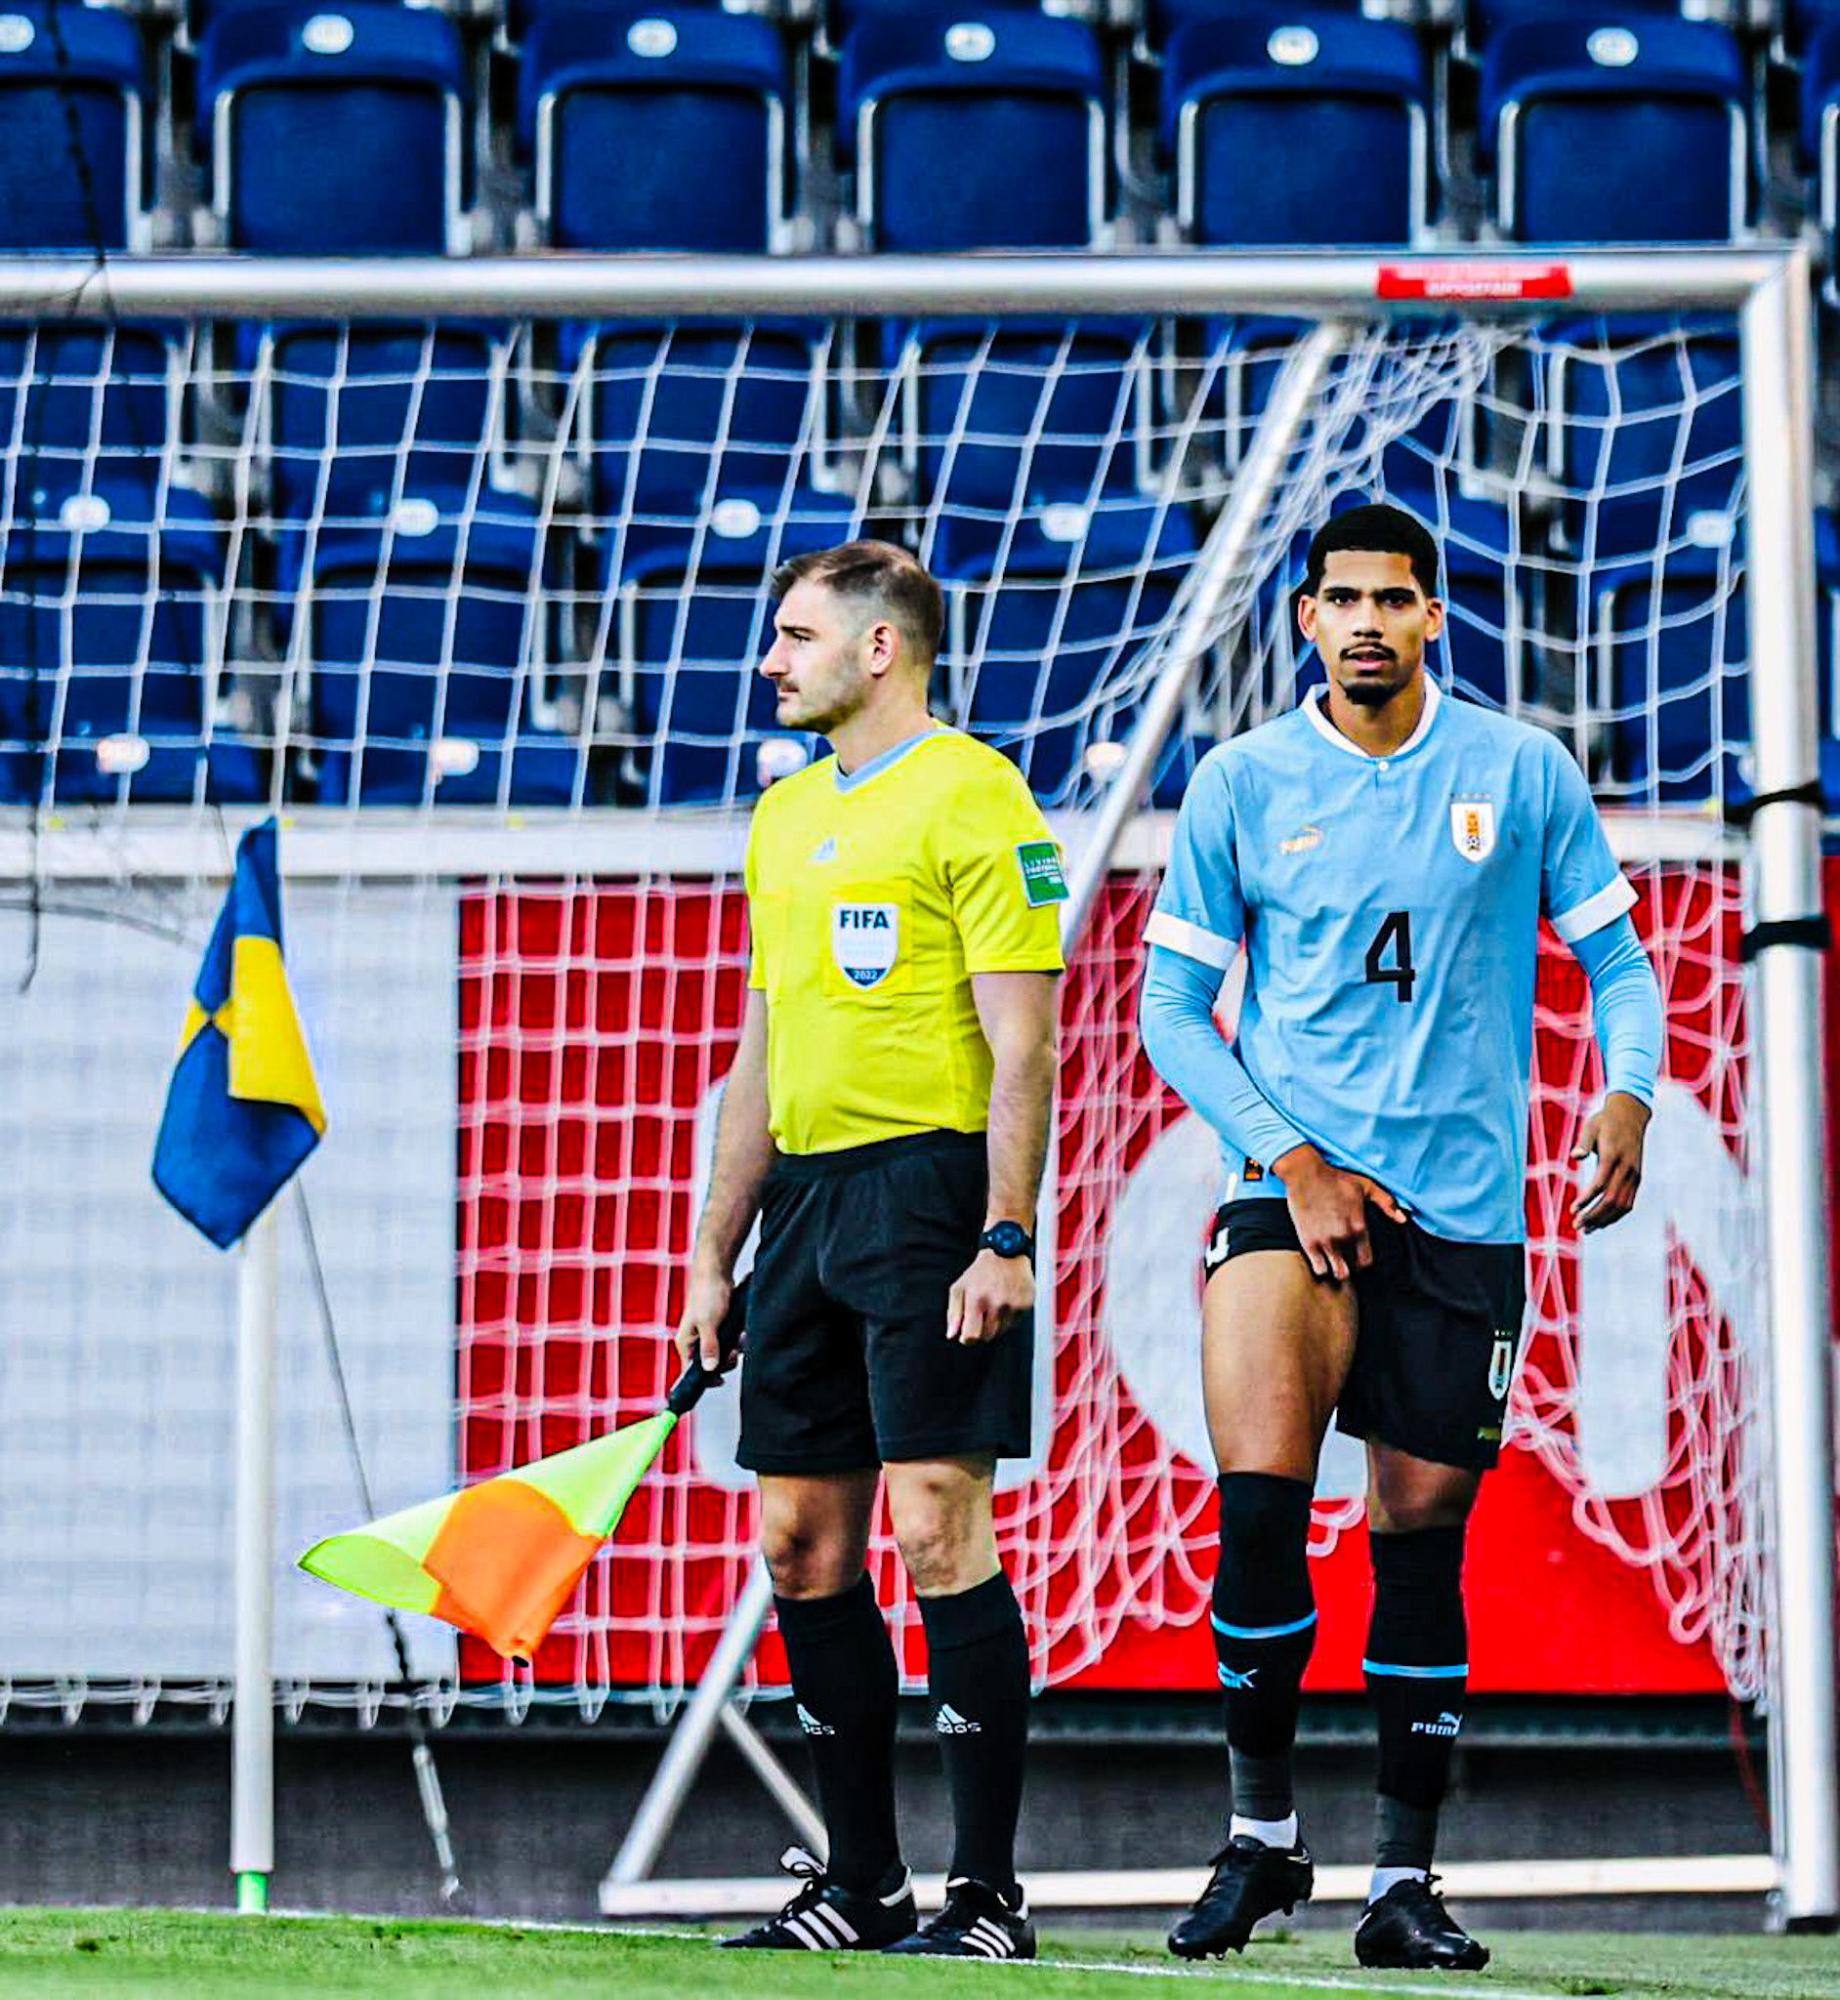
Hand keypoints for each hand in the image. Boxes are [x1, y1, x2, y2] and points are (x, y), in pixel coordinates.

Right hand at [677, 1262, 739, 1373]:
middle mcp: (694, 1341)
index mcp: (685, 1343)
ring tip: (740, 1338)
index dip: (706, 1378)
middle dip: (725, 1361)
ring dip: (734, 1349)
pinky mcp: (719, 1327)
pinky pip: (729, 1341)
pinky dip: (737, 1339)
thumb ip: (709, 1347)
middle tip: (734, 1352)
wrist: (717, 1271)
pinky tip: (742, 1332)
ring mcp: (707, 1334)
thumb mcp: (709, 1323)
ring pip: (723, 1353)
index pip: (691, 1373)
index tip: (721, 1379)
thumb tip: (709, 1369)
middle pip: (710, 1365)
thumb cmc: (707, 1294)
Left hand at [947, 1247, 1033, 1345]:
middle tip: (981, 1314)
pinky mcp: (1026, 1304)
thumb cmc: (980, 1272)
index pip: (971, 1336)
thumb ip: (953, 1313)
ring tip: (994, 1305)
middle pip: (987, 1336)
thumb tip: (952, 1335)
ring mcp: (1013, 1305)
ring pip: (1001, 1332)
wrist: (1006, 1252)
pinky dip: (1008, 1318)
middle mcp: (996, 1303)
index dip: (967, 1339)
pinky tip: (1006, 1302)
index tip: (967, 1334)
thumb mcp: (959, 1288)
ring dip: (995, 1324)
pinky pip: (1015, 1324)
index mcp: (977, 1299)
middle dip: (981, 1331)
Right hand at [1276, 1143, 1408, 1281]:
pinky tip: (1320, 1258)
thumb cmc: (1336, 1178)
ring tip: (1333, 1262)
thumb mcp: (1366, 1186)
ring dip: (1337, 1269)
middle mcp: (1344, 1237)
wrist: (1305, 1174)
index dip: (1363, 1261)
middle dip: (1350, 1267)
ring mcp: (1325, 1241)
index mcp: (1359, 1227)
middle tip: (1345, 1260)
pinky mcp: (1308, 1242)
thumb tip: (1403, 1220)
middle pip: (1352, 1269)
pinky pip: (1319, 1268)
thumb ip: (1387, 1203)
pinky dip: (1321, 1267)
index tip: (1357, 1257)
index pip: (1367, 1260)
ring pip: (1337, 1272)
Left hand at [1571, 1091, 1650, 1233]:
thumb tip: (1575, 1156)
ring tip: (1587, 1229)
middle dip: (1594, 1215)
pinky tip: (1602, 1222)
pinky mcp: (1637, 1178)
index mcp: (1614, 1156)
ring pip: (1622, 1204)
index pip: (1600, 1184)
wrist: (1631, 1115)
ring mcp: (1634, 1175)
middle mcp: (1627, 1168)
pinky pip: (1628, 1202)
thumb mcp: (1591, 1126)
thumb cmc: (1605, 1121)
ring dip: (1604, 1219)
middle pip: (1612, 1199)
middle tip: (1577, 1226)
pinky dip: (1616, 1214)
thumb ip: (1584, 1142)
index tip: (1573, 1210)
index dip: (1587, 1199)